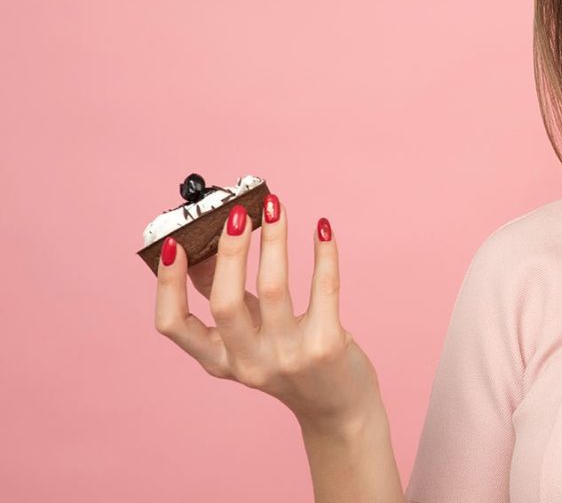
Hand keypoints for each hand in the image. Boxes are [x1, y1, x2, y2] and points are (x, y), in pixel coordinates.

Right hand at [154, 195, 380, 429]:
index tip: (173, 243)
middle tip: (237, 213)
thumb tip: (202, 245)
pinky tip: (322, 227)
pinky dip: (323, 253)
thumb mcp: (250, 335)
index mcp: (219, 360)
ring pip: (274, 289)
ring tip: (275, 207)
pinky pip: (324, 288)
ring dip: (274, 240)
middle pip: (225, 303)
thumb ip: (226, 296)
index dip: (168, 284)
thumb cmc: (290, 359)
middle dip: (229, 252)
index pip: (172, 325)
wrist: (339, 408)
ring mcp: (289, 357)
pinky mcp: (327, 346)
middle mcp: (249, 363)